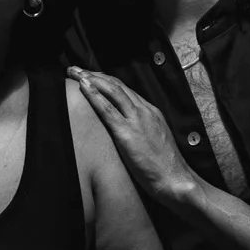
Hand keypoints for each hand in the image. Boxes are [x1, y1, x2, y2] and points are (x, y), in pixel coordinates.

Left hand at [68, 67, 198, 204]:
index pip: (125, 89)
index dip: (105, 80)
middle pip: (116, 85)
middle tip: (76, 69)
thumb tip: (128, 130)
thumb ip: (143, 130)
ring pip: (112, 90)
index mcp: (151, 111)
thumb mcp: (155, 140)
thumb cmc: (164, 167)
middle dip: (95, 74)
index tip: (90, 75)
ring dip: (91, 78)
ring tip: (75, 72)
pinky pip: (107, 109)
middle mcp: (144, 110)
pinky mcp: (127, 133)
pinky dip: (94, 94)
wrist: (175, 179)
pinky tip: (83, 86)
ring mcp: (136, 120)